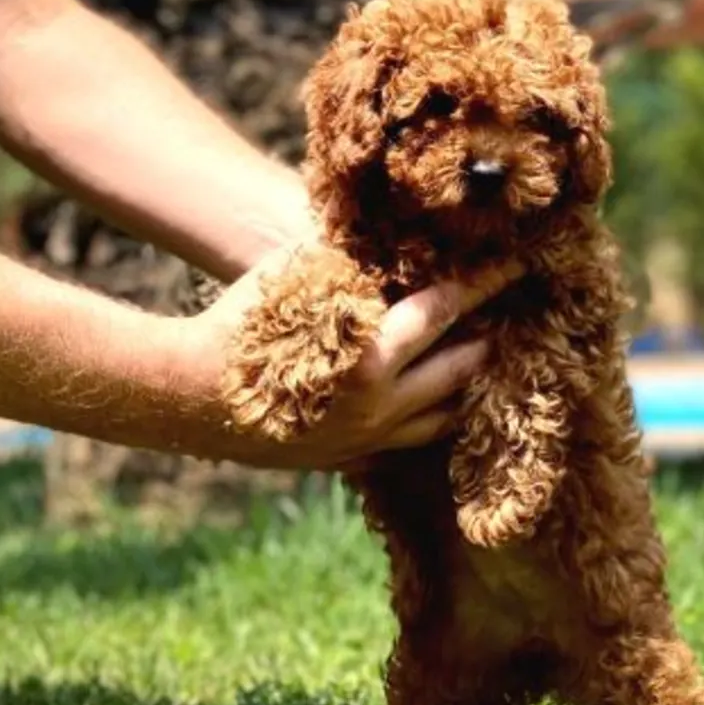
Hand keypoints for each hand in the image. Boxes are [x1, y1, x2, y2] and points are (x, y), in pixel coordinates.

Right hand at [177, 246, 525, 471]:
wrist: (186, 395)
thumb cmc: (239, 325)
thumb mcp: (297, 278)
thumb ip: (351, 266)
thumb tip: (392, 244)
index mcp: (373, 357)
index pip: (446, 312)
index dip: (484, 284)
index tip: (517, 266)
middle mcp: (381, 407)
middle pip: (460, 373)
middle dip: (488, 340)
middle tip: (507, 318)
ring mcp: (365, 441)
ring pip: (441, 421)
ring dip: (464, 390)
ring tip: (476, 363)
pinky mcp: (343, 460)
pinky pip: (401, 444)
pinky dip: (423, 420)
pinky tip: (425, 401)